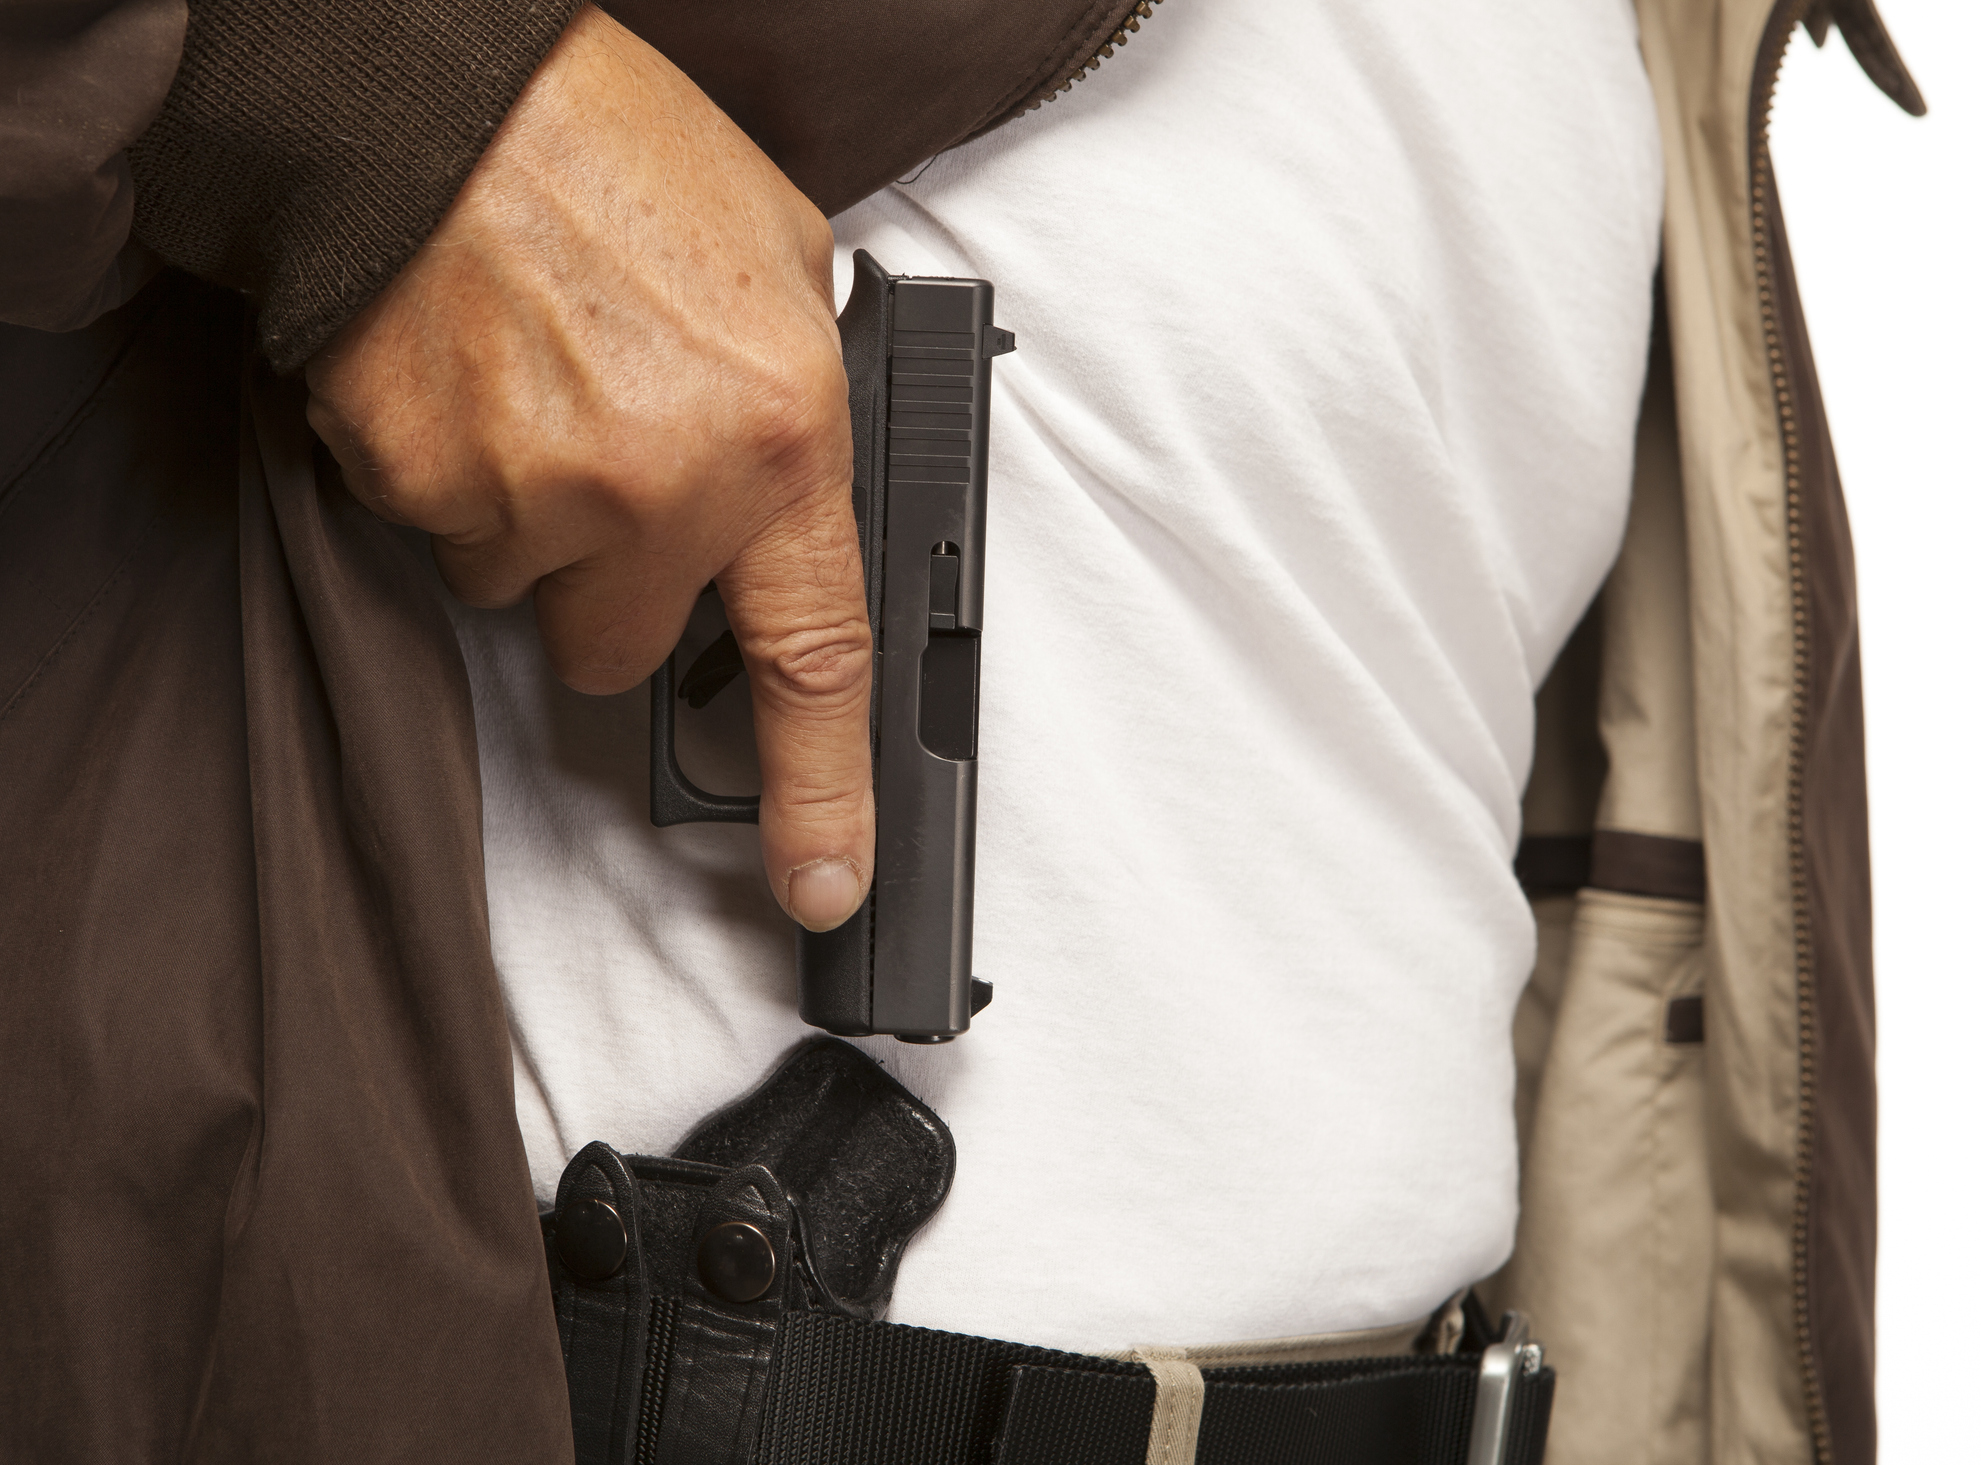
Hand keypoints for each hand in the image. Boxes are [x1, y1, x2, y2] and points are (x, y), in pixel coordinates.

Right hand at [303, 6, 870, 931]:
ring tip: (531, 383)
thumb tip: (796, 486)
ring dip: (532, 521)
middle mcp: (661, 492)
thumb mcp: (780, 259)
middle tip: (603, 459)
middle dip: (614, 585)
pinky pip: (441, 537)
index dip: (824, 792)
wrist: (431, 97)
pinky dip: (450, 479)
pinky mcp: (419, 490)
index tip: (822, 883)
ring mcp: (532, 500)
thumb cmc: (608, 147)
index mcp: (779, 439)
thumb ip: (801, 398)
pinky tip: (468, 380)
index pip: (816, 660)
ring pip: (525, 593)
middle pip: (623, 651)